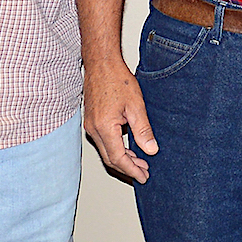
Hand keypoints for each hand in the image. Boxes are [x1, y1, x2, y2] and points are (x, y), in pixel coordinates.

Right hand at [82, 58, 157, 183]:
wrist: (101, 65)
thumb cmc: (117, 81)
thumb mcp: (136, 106)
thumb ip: (143, 130)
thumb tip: (151, 150)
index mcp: (104, 127)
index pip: (118, 158)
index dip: (131, 170)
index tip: (143, 176)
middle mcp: (93, 129)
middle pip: (110, 158)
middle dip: (127, 168)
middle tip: (144, 173)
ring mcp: (91, 125)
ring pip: (106, 151)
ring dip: (122, 159)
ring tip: (140, 163)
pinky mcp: (92, 121)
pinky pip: (104, 142)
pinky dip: (116, 149)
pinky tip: (128, 149)